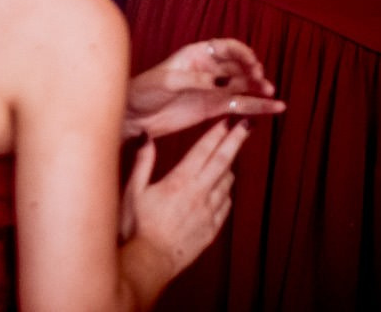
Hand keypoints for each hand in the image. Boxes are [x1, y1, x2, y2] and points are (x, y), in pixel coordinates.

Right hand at [121, 119, 251, 278]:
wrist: (152, 260)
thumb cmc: (137, 225)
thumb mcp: (133, 190)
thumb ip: (142, 162)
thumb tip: (146, 136)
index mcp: (180, 181)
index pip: (203, 151)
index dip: (217, 134)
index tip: (229, 120)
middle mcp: (199, 194)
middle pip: (223, 162)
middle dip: (236, 141)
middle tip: (247, 126)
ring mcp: (208, 212)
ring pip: (227, 183)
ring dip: (229, 166)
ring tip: (229, 155)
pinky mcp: (212, 228)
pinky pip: (225, 204)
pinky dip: (226, 191)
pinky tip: (223, 188)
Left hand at [126, 38, 283, 139]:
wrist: (135, 115)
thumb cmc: (144, 90)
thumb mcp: (168, 81)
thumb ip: (197, 80)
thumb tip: (225, 82)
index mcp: (195, 54)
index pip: (226, 47)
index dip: (242, 53)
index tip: (252, 63)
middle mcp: (209, 69)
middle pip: (239, 66)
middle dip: (253, 71)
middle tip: (261, 81)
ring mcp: (214, 89)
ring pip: (243, 86)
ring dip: (259, 89)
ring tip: (272, 95)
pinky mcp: (215, 108)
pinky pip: (240, 105)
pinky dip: (257, 107)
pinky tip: (275, 109)